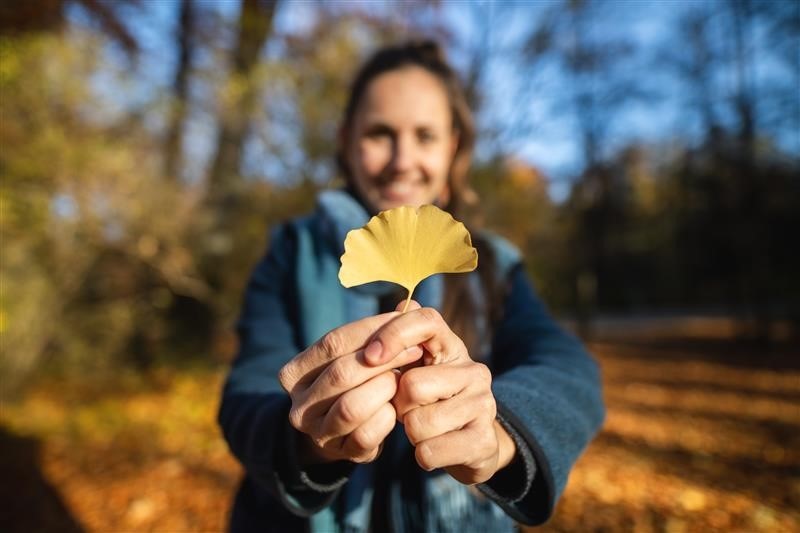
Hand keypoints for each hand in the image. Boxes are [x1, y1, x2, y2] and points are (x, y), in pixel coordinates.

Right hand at [278, 312, 423, 464]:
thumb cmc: (358, 380)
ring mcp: (317, 433)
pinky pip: (367, 435)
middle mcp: (298, 405)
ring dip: (384, 389)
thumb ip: (380, 330)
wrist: (347, 431)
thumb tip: (410, 304)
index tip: (402, 322)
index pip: (333, 341)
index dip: (371, 330)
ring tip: (403, 378)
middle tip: (415, 350)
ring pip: (352, 407)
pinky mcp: (342, 453)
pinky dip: (387, 419)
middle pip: (342, 373)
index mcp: (294, 373)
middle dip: (383, 359)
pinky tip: (397, 407)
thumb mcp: (360, 353)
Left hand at [365, 300, 516, 483]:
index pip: (426, 320)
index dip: (394, 334)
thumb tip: (402, 303)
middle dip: (399, 404)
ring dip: (411, 433)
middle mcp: (474, 370)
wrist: (472, 446)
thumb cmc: (432, 402)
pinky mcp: (484, 440)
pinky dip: (423, 455)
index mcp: (452, 347)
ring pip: (419, 423)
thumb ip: (404, 342)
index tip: (370, 356)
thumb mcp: (416, 369)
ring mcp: (483, 405)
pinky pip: (430, 451)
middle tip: (409, 409)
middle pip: (413, 384)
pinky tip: (433, 450)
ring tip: (423, 430)